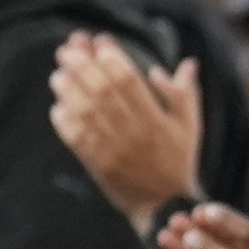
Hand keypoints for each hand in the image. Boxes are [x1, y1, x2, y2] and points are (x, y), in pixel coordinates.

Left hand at [52, 33, 203, 225]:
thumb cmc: (178, 160)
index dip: (112, 59)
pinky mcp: (98, 165)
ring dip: (69, 91)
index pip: (129, 81)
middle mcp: (133, 133)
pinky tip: (58, 107)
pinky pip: (76, 140)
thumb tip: (187, 64)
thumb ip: (185, 94)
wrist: (164, 205)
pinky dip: (64, 122)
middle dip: (83, 67)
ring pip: (85, 113)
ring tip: (58, 74)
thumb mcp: (190, 127)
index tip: (99, 43)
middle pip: (102, 91)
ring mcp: (113, 150)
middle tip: (67, 51)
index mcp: (155, 120)